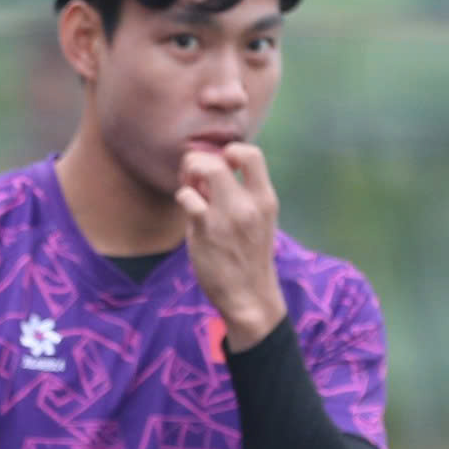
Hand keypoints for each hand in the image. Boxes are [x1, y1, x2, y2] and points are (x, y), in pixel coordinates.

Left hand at [174, 142, 286, 351]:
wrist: (249, 296)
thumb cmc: (248, 257)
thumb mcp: (257, 221)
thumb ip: (240, 195)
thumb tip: (209, 171)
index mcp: (265, 198)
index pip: (252, 154)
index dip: (231, 151)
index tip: (221, 166)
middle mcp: (249, 203)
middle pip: (221, 157)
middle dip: (200, 160)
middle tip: (194, 176)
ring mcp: (227, 215)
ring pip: (204, 169)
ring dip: (189, 173)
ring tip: (189, 188)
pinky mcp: (206, 230)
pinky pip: (187, 197)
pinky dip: (183, 196)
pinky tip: (187, 209)